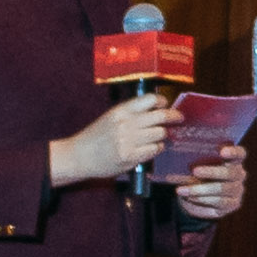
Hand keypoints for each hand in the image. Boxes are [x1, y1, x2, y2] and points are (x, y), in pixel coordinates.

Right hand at [47, 91, 170, 187]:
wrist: (77, 156)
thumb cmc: (95, 137)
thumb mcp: (111, 117)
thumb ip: (132, 112)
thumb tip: (158, 108)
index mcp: (120, 111)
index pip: (150, 99)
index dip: (162, 101)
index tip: (166, 104)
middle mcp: (125, 123)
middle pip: (161, 116)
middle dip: (174, 116)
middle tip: (178, 118)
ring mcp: (128, 140)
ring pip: (161, 133)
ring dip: (163, 135)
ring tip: (157, 137)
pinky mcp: (130, 156)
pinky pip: (155, 149)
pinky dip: (157, 148)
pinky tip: (151, 148)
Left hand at [174, 151, 245, 222]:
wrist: (198, 200)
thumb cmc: (196, 177)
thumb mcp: (195, 167)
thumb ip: (193, 162)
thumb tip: (177, 155)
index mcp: (233, 161)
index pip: (239, 154)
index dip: (233, 152)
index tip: (222, 151)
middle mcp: (238, 174)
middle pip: (230, 172)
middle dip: (212, 172)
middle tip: (194, 171)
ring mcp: (237, 190)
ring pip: (222, 189)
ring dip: (199, 189)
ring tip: (181, 190)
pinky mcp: (232, 204)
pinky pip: (219, 202)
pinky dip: (202, 200)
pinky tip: (189, 198)